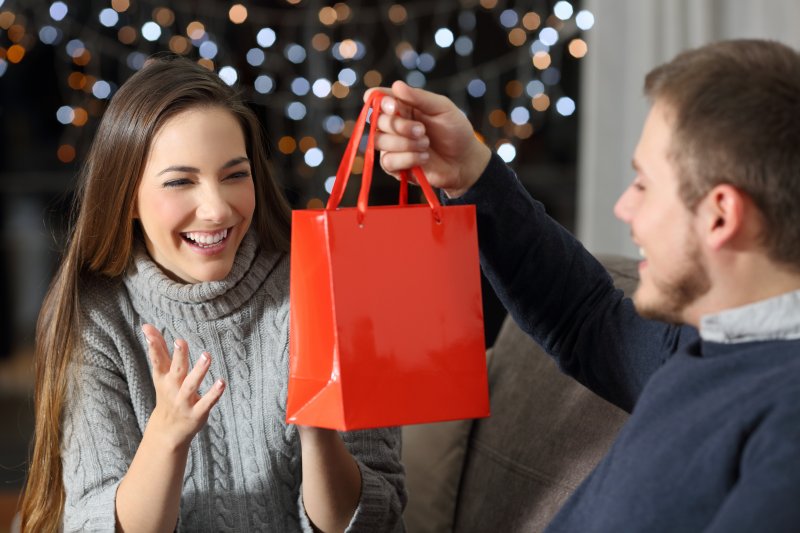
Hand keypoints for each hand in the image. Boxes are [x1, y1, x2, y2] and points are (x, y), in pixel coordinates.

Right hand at [141, 323, 224, 449]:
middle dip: (178, 356)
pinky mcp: (197, 412)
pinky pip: (206, 402)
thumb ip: (158, 350)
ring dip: (199, 370)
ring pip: (191, 385)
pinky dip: (214, 393)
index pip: (157, 359)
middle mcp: (172, 388)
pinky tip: (222, 382)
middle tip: (180, 341)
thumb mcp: (160, 373)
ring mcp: (184, 401)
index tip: (148, 330)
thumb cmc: (167, 393)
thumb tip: (147, 325)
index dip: (153, 345)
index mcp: (163, 378)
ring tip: (206, 355)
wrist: (167, 431)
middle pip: (176, 370)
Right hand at [367, 80, 491, 197]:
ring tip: (426, 144)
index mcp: (402, 106)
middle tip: (422, 130)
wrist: (465, 160)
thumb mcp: (442, 108)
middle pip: (377, 121)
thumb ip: (419, 97)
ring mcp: (392, 146)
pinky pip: (388, 161)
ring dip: (405, 143)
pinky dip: (408, 159)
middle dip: (399, 126)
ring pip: (379, 141)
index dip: (379, 101)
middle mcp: (393, 125)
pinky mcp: (395, 166)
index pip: (378, 99)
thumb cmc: (455, 130)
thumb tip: (396, 85)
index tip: (393, 106)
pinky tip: (424, 158)